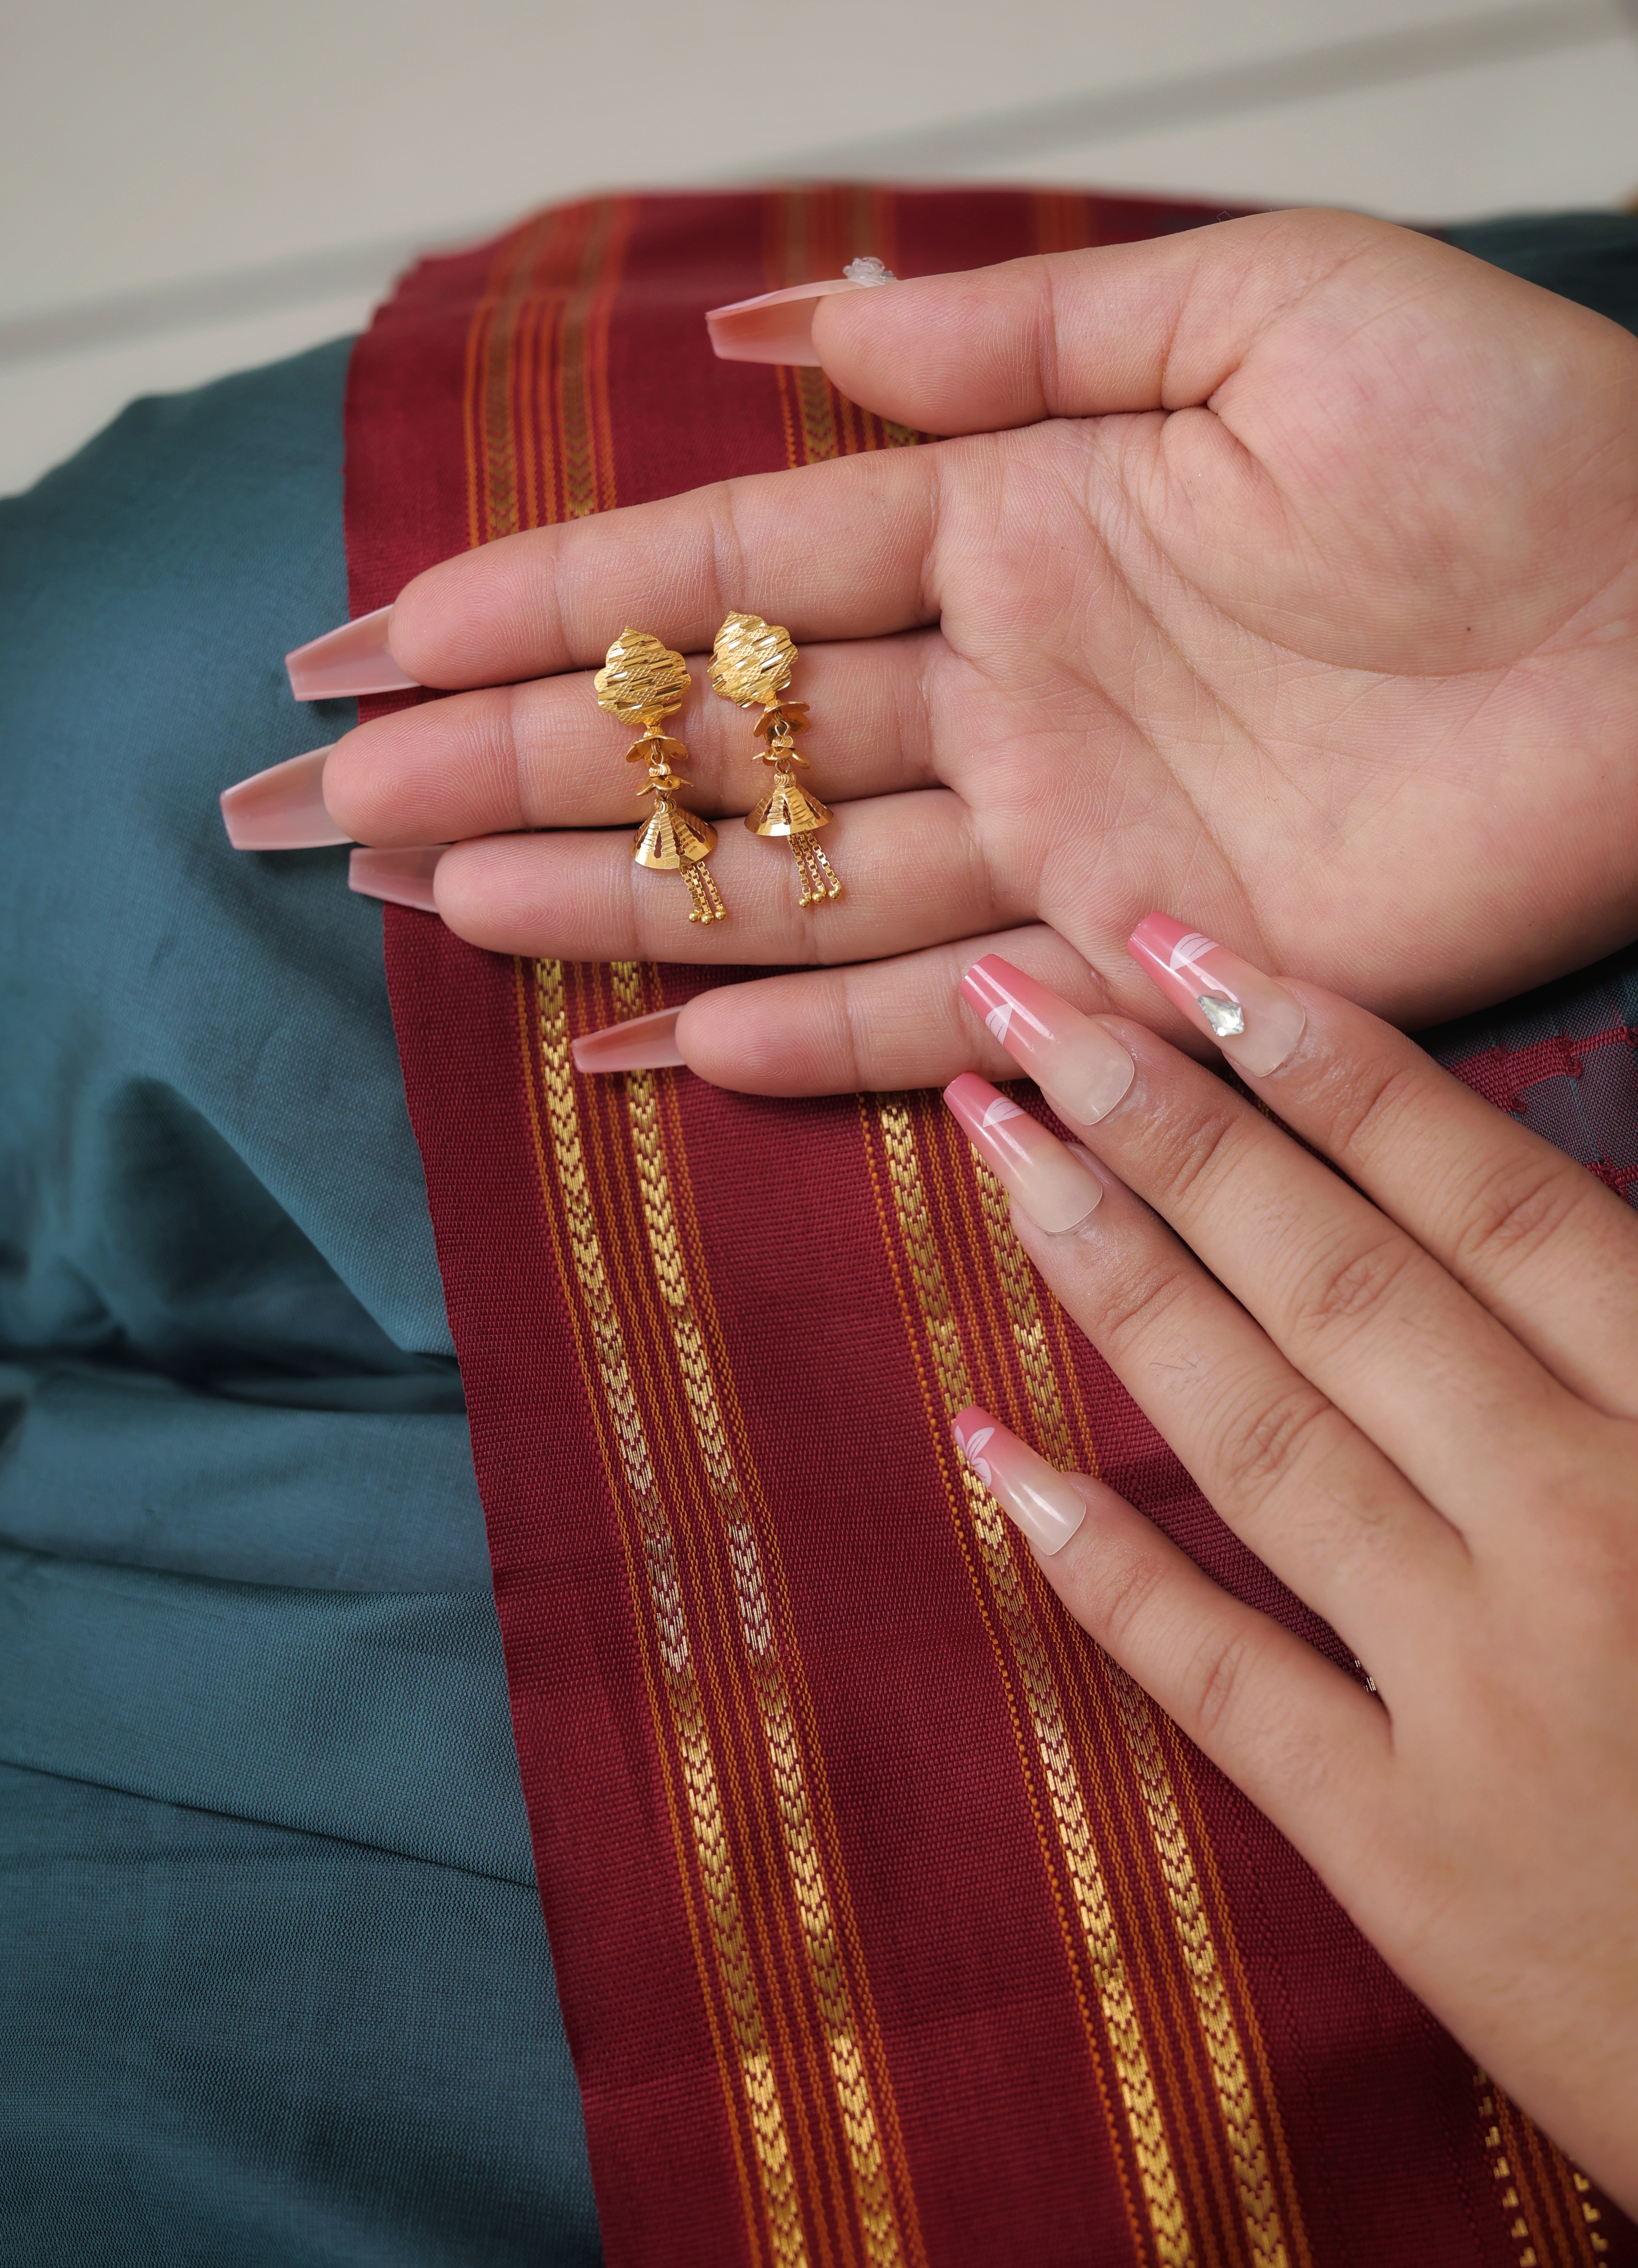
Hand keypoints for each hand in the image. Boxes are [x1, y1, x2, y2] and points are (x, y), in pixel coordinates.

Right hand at [318, 208, 1637, 1092]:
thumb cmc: (1514, 437)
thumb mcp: (1258, 310)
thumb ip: (1017, 338)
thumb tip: (783, 336)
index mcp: (1017, 518)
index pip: (733, 562)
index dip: (558, 596)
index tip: (393, 632)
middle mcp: (1008, 686)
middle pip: (719, 734)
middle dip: (523, 760)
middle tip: (341, 797)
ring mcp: (1063, 834)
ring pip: (786, 878)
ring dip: (615, 899)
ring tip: (439, 903)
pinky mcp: (1144, 963)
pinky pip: (936, 1012)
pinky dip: (804, 1040)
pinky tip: (659, 1047)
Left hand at [942, 915, 1637, 2208]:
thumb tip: (1553, 1202)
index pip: (1485, 1200)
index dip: (1325, 1063)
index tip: (1181, 955)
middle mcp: (1579, 1532)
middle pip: (1340, 1286)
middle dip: (1169, 1128)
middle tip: (1015, 1009)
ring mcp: (1475, 1693)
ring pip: (1258, 1440)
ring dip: (1110, 1281)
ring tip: (992, 1154)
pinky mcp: (1405, 1850)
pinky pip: (1219, 1678)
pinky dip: (1093, 1564)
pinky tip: (985, 1450)